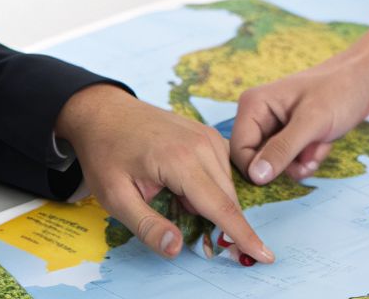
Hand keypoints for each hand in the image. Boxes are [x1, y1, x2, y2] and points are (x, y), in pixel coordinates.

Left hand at [55, 84, 273, 265]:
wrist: (103, 112)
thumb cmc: (106, 154)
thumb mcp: (115, 197)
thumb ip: (147, 226)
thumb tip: (177, 248)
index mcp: (180, 160)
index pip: (221, 207)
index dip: (243, 235)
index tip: (265, 256)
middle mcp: (201, 144)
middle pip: (228, 198)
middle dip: (223, 224)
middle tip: (191, 230)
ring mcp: (207, 135)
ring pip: (227, 185)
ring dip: (210, 204)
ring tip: (170, 197)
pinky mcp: (207, 134)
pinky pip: (222, 170)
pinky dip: (209, 187)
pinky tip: (181, 186)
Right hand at [230, 18, 368, 185]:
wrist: (365, 81)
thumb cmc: (339, 92)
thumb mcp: (311, 123)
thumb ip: (282, 150)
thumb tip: (255, 177)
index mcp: (253, 105)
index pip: (238, 151)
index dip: (259, 167)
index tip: (290, 167)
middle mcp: (258, 115)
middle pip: (256, 160)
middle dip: (287, 164)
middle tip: (311, 155)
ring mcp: (273, 125)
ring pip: (275, 164)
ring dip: (300, 162)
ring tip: (320, 144)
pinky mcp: (288, 134)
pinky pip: (290, 160)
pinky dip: (307, 158)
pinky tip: (322, 143)